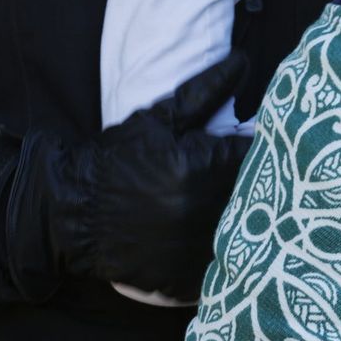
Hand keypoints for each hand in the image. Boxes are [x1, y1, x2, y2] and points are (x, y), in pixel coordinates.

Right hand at [3, 53, 250, 300]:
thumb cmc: (114, 159)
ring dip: (249, 220)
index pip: (254, 155)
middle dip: (262, 183)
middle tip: (260, 177)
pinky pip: (224, 268)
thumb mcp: (157, 120)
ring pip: (245, 233)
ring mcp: (192, 249)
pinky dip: (228, 254)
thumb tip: (243, 61)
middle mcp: (201, 212)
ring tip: (245, 209)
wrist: (71, 212)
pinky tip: (224, 241)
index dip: (266, 149)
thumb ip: (205, 91)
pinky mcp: (185, 279)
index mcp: (199, 169)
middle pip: (256, 195)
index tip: (269, 146)